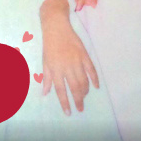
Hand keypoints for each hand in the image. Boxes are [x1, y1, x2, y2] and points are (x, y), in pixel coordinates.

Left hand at [40, 0, 98, 114]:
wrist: (56, 27)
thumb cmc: (49, 45)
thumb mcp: (45, 62)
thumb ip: (47, 78)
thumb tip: (45, 93)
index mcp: (55, 69)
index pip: (60, 90)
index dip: (65, 103)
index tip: (68, 113)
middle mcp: (66, 67)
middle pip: (74, 88)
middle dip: (78, 100)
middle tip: (80, 109)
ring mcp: (77, 61)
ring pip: (84, 81)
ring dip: (85, 91)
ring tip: (84, 97)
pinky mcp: (84, 55)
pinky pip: (91, 70)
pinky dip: (94, 79)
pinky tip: (96, 87)